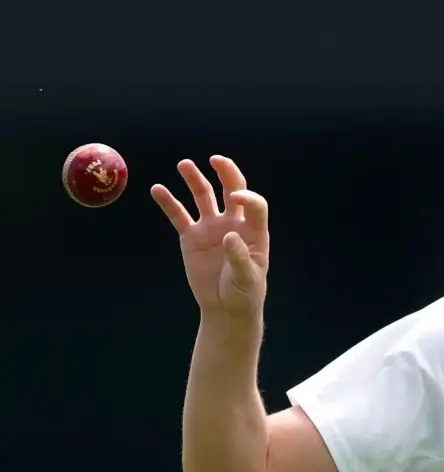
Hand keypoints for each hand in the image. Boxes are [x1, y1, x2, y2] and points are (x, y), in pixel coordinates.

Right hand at [151, 156, 269, 319]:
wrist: (225, 307)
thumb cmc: (244, 293)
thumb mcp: (247, 279)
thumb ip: (239, 258)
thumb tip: (230, 236)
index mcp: (254, 231)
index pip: (255, 205)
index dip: (248, 197)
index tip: (237, 197)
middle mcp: (233, 223)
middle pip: (231, 190)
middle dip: (225, 173)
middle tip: (215, 159)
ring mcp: (211, 227)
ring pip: (203, 197)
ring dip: (195, 179)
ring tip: (184, 164)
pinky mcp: (192, 237)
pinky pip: (179, 215)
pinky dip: (169, 202)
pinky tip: (158, 189)